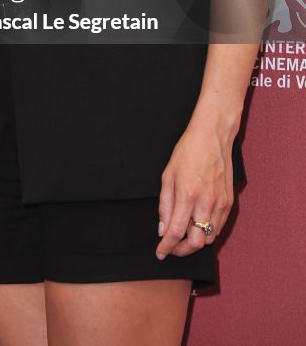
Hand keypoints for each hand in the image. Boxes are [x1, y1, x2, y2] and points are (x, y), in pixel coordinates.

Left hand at [156, 115, 232, 259]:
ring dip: (196, 242)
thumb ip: (164, 205)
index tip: (160, 253)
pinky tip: (198, 225)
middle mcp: (206, 202)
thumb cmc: (187, 152)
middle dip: (182, 250)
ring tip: (184, 236)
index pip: (176, 232)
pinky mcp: (229, 202)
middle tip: (172, 247)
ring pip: (209, 238)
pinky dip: (208, 232)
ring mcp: (220, 203)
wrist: (212, 136)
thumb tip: (163, 229)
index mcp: (187, 194)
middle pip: (196, 242)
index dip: (167, 247)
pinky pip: (219, 227)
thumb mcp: (167, 175)